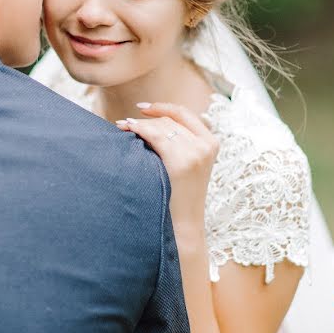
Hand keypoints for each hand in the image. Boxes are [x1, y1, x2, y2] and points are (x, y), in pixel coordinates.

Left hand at [117, 102, 218, 224]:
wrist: (183, 225)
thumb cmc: (178, 197)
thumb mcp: (188, 165)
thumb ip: (181, 143)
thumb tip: (154, 121)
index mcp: (211, 143)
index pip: (184, 114)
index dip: (162, 107)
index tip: (142, 107)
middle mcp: (207, 145)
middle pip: (170, 121)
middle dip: (145, 120)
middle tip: (124, 124)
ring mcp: (196, 152)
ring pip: (162, 127)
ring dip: (139, 125)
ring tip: (122, 128)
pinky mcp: (183, 161)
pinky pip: (157, 136)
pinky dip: (140, 130)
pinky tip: (127, 130)